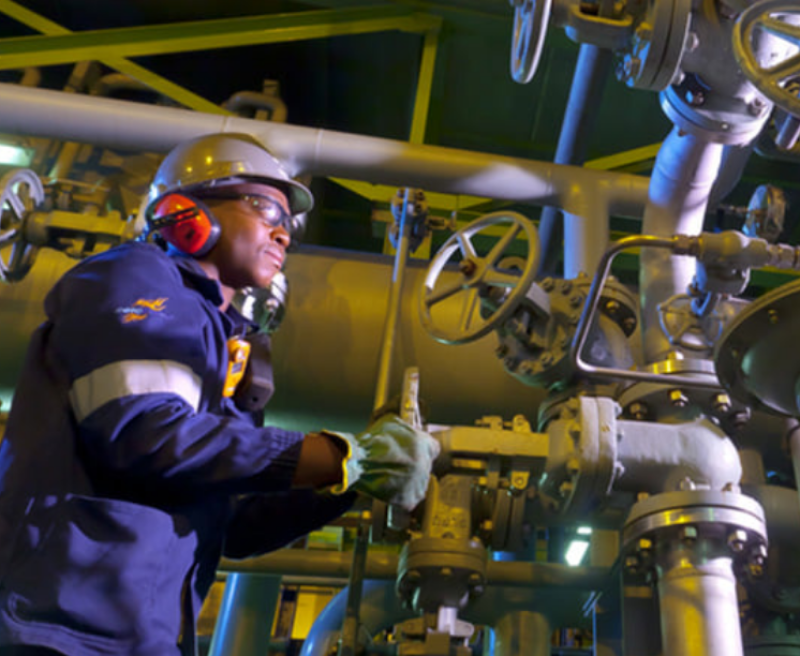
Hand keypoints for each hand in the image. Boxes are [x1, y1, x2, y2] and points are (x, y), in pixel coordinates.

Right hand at [323, 414, 439, 510]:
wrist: (357, 460)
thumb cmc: (370, 441)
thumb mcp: (390, 421)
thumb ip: (404, 426)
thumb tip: (407, 425)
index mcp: (423, 444)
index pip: (434, 449)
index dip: (424, 450)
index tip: (417, 452)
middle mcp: (423, 464)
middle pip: (424, 467)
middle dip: (412, 466)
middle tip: (397, 465)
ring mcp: (417, 483)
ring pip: (418, 484)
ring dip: (408, 482)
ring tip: (391, 478)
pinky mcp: (408, 499)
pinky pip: (410, 499)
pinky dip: (401, 497)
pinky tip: (391, 490)